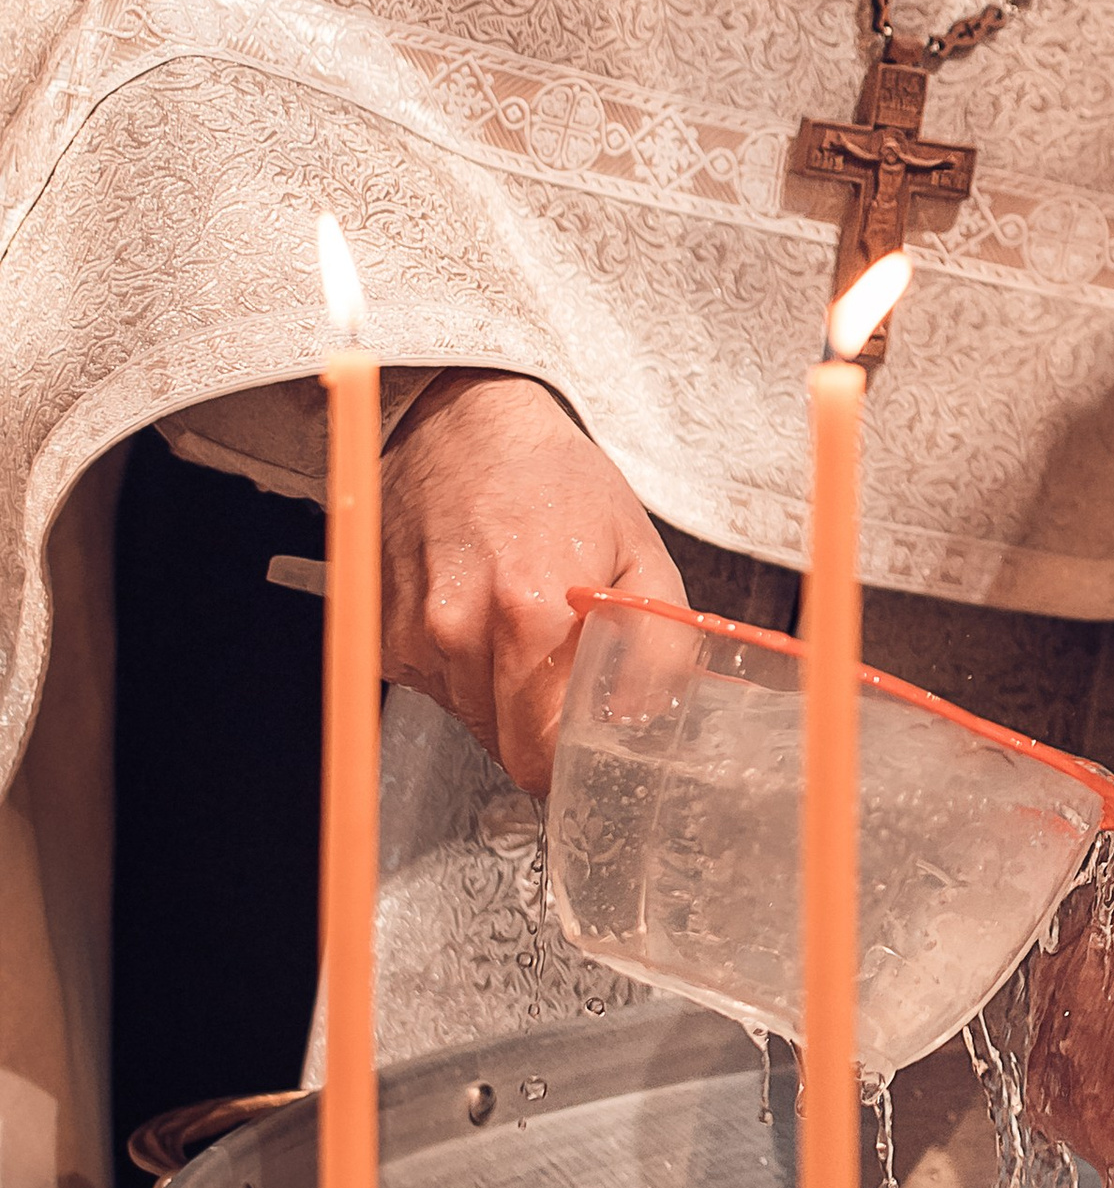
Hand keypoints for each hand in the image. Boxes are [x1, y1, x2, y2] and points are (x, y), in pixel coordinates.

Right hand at [379, 370, 682, 793]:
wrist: (462, 422)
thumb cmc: (553, 480)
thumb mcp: (640, 553)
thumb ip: (657, 649)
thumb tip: (647, 724)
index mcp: (528, 616)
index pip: (542, 757)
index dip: (572, 765)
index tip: (590, 752)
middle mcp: (459, 632)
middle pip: (504, 748)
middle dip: (542, 731)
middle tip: (566, 678)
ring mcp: (413, 635)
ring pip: (471, 719)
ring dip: (504, 696)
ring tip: (522, 624)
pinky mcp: (383, 633)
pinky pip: (436, 685)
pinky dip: (465, 668)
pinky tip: (482, 612)